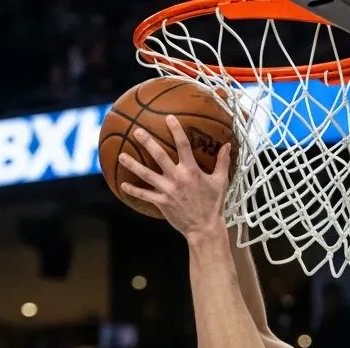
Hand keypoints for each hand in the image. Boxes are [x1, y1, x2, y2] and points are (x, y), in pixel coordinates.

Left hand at [119, 115, 231, 239]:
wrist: (205, 228)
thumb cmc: (214, 204)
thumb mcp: (221, 182)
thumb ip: (223, 162)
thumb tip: (228, 144)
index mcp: (192, 171)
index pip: (183, 145)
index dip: (176, 130)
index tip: (168, 118)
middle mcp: (177, 178)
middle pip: (159, 156)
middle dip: (148, 142)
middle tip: (137, 131)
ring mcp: (168, 191)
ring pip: (147, 175)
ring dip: (133, 165)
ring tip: (121, 156)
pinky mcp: (162, 203)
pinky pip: (145, 195)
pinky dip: (134, 190)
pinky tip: (123, 185)